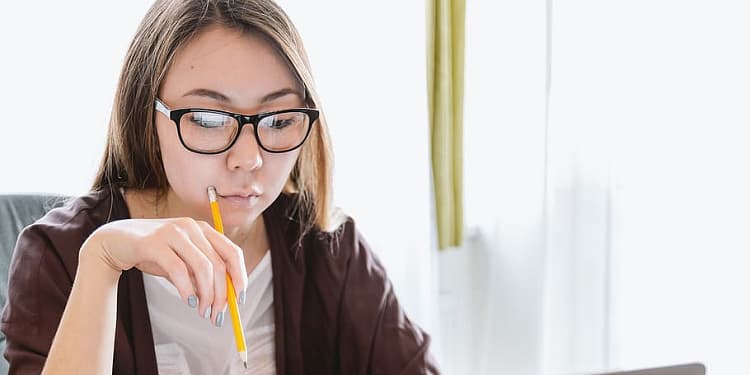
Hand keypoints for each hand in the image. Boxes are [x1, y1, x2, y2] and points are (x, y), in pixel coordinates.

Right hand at [84, 217, 247, 322]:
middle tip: (217, 315)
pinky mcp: (155, 242)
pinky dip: (186, 289)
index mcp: (203, 230)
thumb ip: (199, 275)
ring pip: (203, 267)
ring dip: (206, 295)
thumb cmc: (153, 254)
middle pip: (219, 264)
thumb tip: (222, 299)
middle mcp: (192, 227)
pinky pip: (178, 269)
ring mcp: (174, 232)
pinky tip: (188, 301)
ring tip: (202, 311)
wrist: (116, 242)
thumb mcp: (182, 263)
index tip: (238, 300)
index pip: (232, 253)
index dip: (240, 277)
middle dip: (221, 294)